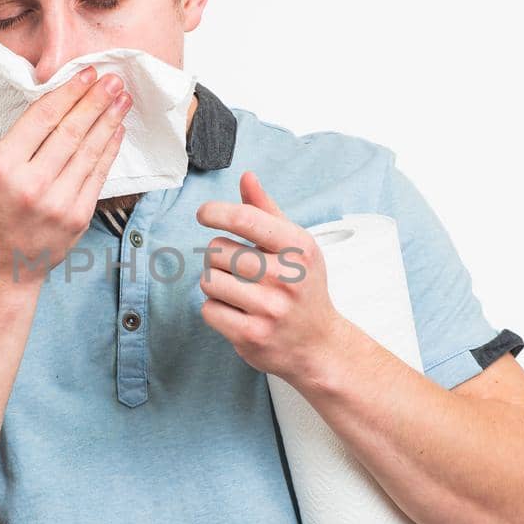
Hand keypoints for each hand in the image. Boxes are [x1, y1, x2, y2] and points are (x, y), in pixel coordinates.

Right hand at [0, 66, 129, 291]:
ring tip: (122, 99)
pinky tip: (117, 131)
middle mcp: (30, 184)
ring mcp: (57, 203)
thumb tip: (59, 103)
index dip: (69, 92)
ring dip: (109, 121)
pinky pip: (97, 175)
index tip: (87, 73)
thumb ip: (19, 141)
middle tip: (114, 79)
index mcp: (1, 166)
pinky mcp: (77, 217)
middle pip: (70, 132)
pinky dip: (109, 150)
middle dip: (96, 101)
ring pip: (89, 152)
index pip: (42, 118)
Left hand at [195, 170, 353, 383]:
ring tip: (238, 291)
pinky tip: (238, 312)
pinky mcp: (252, 334)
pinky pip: (208, 310)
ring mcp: (269, 308)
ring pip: (209, 280)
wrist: (318, 345)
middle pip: (217, 250)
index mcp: (298, 247)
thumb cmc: (304, 289)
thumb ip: (267, 211)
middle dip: (219, 257)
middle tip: (238, 269)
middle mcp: (286, 276)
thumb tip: (246, 177)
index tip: (204, 214)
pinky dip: (216, 310)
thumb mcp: (296, 246)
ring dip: (215, 284)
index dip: (216, 212)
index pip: (245, 218)